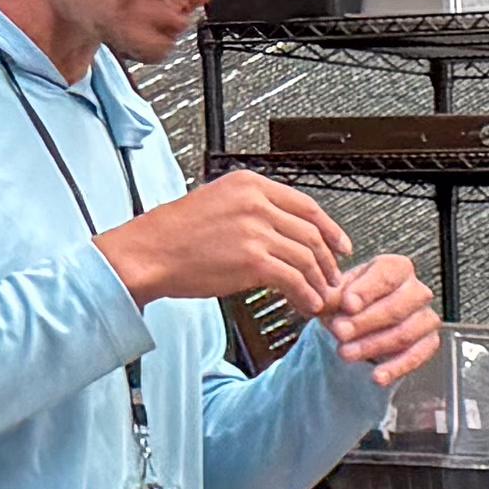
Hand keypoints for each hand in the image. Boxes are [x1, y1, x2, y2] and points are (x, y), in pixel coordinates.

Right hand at [97, 168, 349, 314]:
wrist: (148, 252)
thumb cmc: (175, 234)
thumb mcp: (217, 203)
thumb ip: (252, 210)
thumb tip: (283, 228)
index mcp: (249, 184)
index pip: (306, 204)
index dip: (329, 229)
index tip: (340, 244)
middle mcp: (256, 202)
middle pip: (311, 232)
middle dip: (328, 260)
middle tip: (334, 277)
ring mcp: (256, 230)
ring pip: (307, 257)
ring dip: (319, 281)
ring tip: (321, 296)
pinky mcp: (253, 260)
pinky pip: (294, 279)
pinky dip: (306, 295)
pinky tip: (306, 304)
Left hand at [317, 251, 441, 385]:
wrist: (356, 324)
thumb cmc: (350, 302)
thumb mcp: (334, 294)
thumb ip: (329, 297)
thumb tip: (322, 301)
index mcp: (396, 268)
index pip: (386, 276)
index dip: (366, 291)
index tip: (347, 304)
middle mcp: (416, 290)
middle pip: (397, 307)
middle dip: (366, 322)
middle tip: (340, 332)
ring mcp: (426, 317)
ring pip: (405, 333)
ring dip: (373, 346)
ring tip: (346, 353)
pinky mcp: (429, 342)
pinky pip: (417, 356)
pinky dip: (396, 368)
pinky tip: (378, 377)